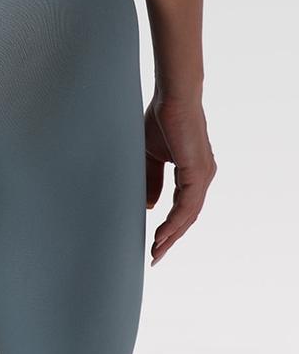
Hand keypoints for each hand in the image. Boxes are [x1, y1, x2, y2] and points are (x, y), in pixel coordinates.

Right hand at [145, 95, 216, 265]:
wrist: (172, 97)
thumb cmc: (161, 119)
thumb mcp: (151, 156)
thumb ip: (151, 180)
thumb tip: (151, 206)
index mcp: (192, 172)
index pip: (182, 207)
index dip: (169, 226)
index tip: (153, 242)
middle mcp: (202, 176)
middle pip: (188, 216)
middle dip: (171, 238)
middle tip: (155, 256)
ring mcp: (203, 174)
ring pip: (189, 214)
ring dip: (172, 234)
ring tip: (156, 250)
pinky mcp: (198, 171)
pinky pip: (187, 204)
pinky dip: (174, 220)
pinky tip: (162, 233)